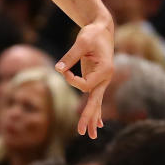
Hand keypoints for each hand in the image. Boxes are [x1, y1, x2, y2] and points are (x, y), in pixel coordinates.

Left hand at [56, 18, 112, 138]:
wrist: (102, 28)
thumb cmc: (92, 33)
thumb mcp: (81, 41)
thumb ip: (70, 56)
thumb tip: (58, 69)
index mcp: (106, 70)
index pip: (86, 85)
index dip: (71, 80)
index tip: (64, 70)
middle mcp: (105, 78)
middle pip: (96, 101)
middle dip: (88, 117)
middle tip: (83, 133)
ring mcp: (102, 80)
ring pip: (97, 103)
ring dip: (92, 118)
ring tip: (92, 136)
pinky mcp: (96, 79)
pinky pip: (95, 98)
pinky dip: (95, 110)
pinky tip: (97, 123)